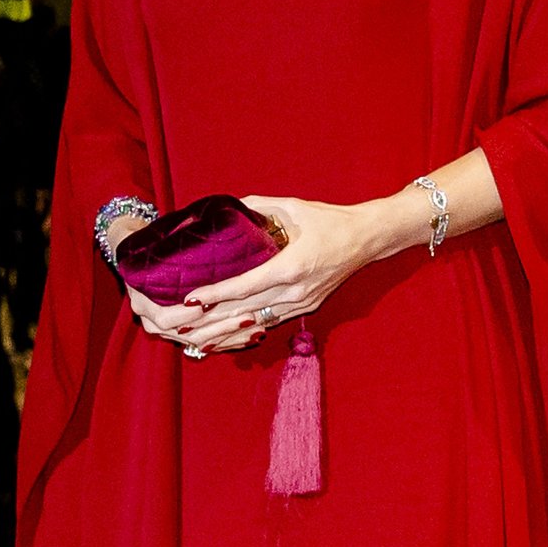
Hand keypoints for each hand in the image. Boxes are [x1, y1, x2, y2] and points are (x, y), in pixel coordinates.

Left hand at [165, 194, 381, 352]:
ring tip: (196, 340)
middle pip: (247, 311)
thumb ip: (258, 207)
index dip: (217, 293)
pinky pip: (270, 323)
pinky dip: (246, 331)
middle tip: (180, 327)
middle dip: (212, 320)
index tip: (191, 298)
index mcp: (292, 266)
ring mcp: (302, 303)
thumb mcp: (292, 206)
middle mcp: (296, 291)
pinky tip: (225, 338)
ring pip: (257, 323)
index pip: (247, 285)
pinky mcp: (306, 307)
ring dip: (225, 333)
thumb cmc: (330, 220)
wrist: (366, 238)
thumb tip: (229, 207)